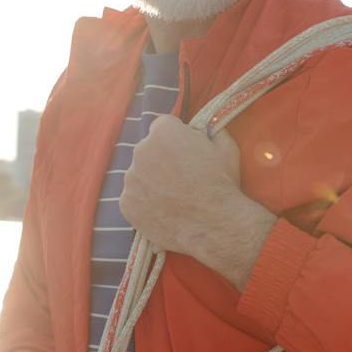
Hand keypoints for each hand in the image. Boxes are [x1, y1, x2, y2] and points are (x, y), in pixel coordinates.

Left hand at [120, 116, 276, 288]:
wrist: (214, 225)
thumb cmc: (222, 184)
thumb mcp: (225, 147)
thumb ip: (211, 132)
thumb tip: (207, 127)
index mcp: (164, 131)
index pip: (163, 126)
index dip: (177, 139)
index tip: (186, 152)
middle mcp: (141, 150)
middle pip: (148, 150)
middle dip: (161, 159)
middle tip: (181, 178)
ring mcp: (131, 179)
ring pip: (139, 175)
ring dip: (152, 182)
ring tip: (174, 198)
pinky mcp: (126, 203)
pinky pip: (133, 199)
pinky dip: (145, 204)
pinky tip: (165, 211)